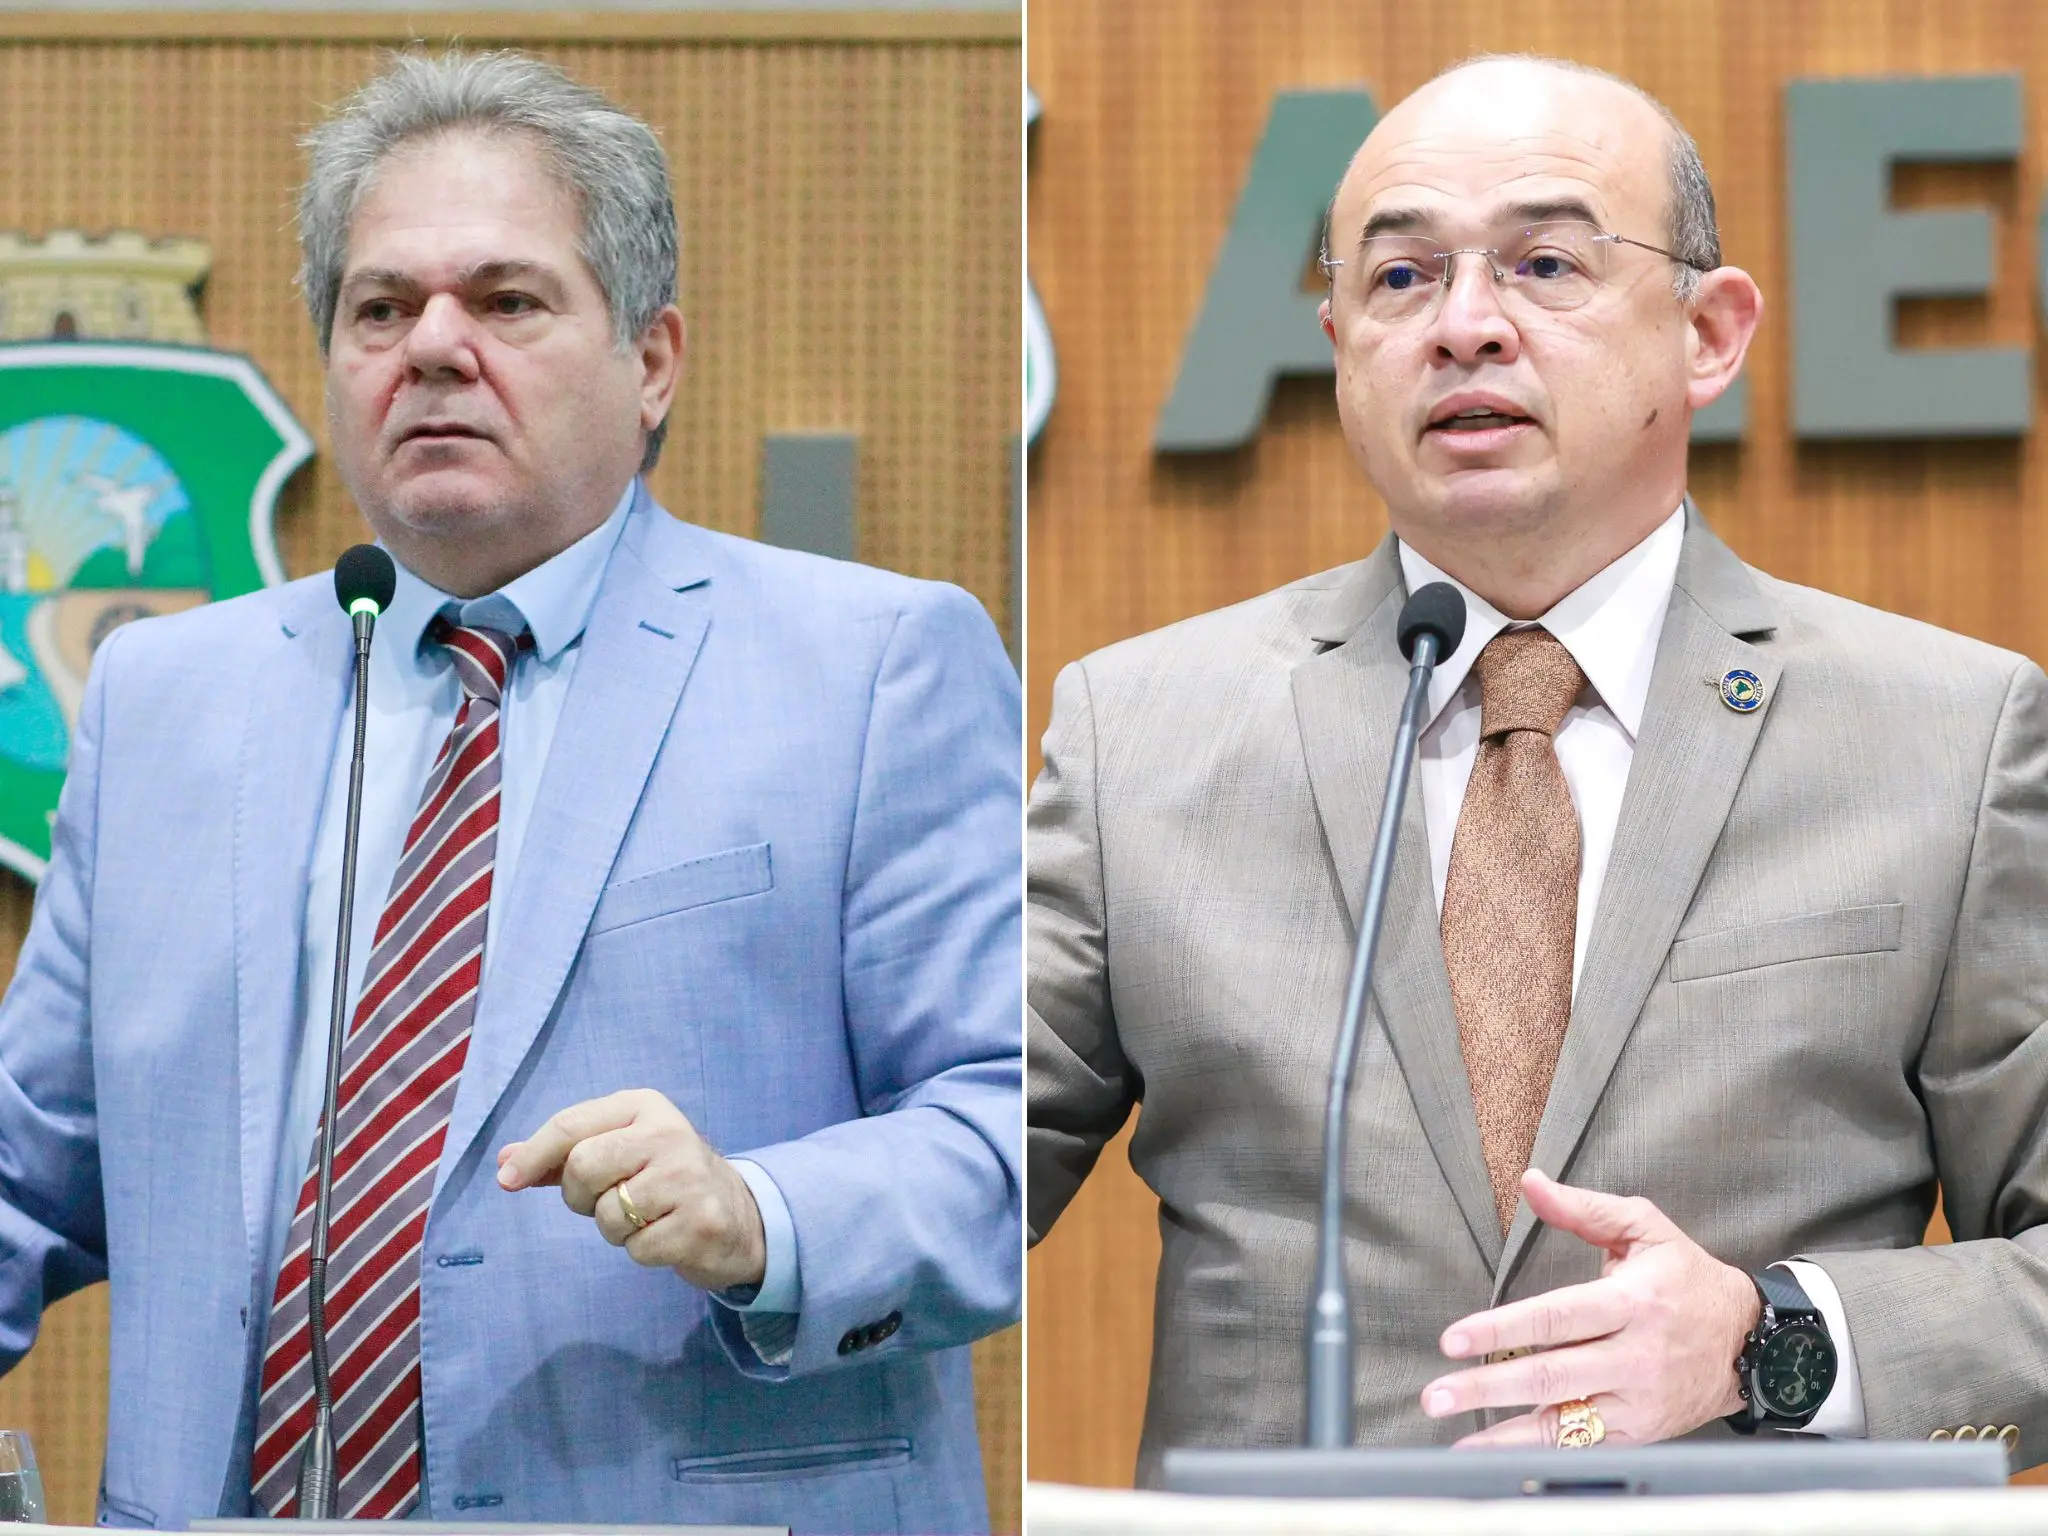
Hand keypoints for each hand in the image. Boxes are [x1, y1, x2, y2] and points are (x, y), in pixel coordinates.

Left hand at [497, 1088, 767, 1292]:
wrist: (739, 1214)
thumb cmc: (665, 1178)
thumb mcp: (619, 1151)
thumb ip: (563, 1155)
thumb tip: (504, 1162)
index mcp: (645, 1106)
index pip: (571, 1126)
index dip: (532, 1155)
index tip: (507, 1181)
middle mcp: (669, 1133)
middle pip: (582, 1168)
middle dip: (581, 1196)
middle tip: (605, 1200)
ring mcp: (688, 1178)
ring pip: (606, 1215)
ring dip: (614, 1228)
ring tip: (645, 1216)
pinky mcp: (700, 1223)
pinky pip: (636, 1248)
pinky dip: (641, 1250)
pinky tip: (666, 1234)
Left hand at [1421, 1168, 1760, 1446]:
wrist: (1752, 1342)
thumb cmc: (1688, 1279)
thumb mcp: (1645, 1228)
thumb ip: (1583, 1208)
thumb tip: (1531, 1183)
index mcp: (1632, 1302)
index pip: (1556, 1318)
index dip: (1502, 1330)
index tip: (1454, 1339)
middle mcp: (1635, 1356)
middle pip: (1551, 1374)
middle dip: (1487, 1387)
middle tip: (1436, 1394)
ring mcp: (1638, 1400)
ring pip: (1565, 1421)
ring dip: (1504, 1433)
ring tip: (1456, 1436)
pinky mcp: (1640, 1431)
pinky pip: (1584, 1445)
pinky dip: (1540, 1453)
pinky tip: (1499, 1455)